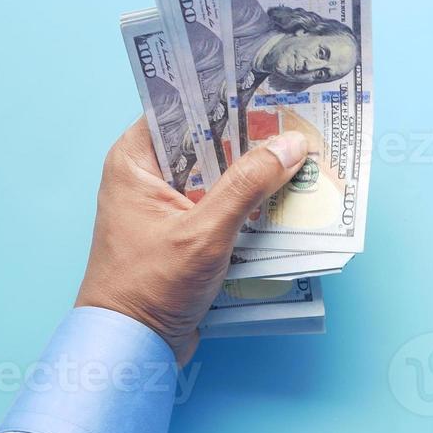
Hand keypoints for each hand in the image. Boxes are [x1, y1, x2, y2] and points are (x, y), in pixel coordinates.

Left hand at [75, 119, 308, 365]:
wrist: (131, 347)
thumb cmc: (150, 287)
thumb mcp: (203, 232)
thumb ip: (247, 186)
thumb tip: (291, 146)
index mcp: (134, 161)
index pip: (179, 109)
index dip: (221, 95)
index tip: (265, 85)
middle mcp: (147, 176)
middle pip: (206, 141)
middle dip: (249, 135)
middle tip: (296, 119)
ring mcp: (166, 205)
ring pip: (219, 174)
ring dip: (254, 171)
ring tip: (301, 154)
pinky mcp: (185, 232)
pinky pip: (222, 204)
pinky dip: (250, 202)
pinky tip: (285, 197)